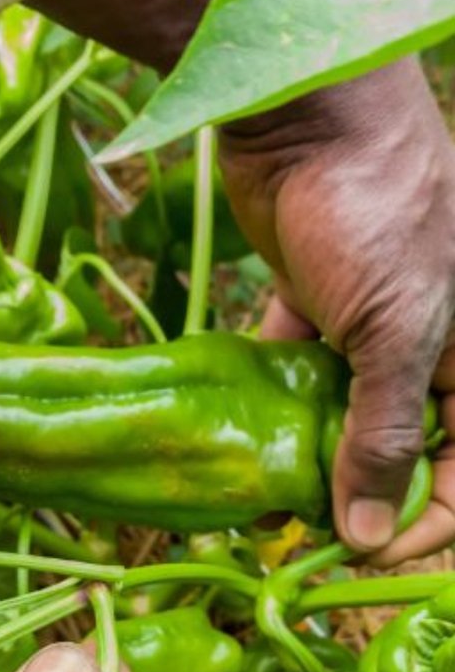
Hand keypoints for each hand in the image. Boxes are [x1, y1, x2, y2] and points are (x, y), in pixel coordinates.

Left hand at [219, 58, 454, 563]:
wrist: (307, 118)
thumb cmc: (378, 214)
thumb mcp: (397, 332)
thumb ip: (386, 434)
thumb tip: (371, 537)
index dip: (428, 518)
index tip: (365, 553)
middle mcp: (439, 343)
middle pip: (408, 444)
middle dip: (361, 492)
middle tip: (300, 531)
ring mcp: (374, 322)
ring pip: (347, 411)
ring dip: (309, 453)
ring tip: (262, 497)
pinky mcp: (314, 301)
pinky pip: (299, 368)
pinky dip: (274, 400)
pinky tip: (237, 436)